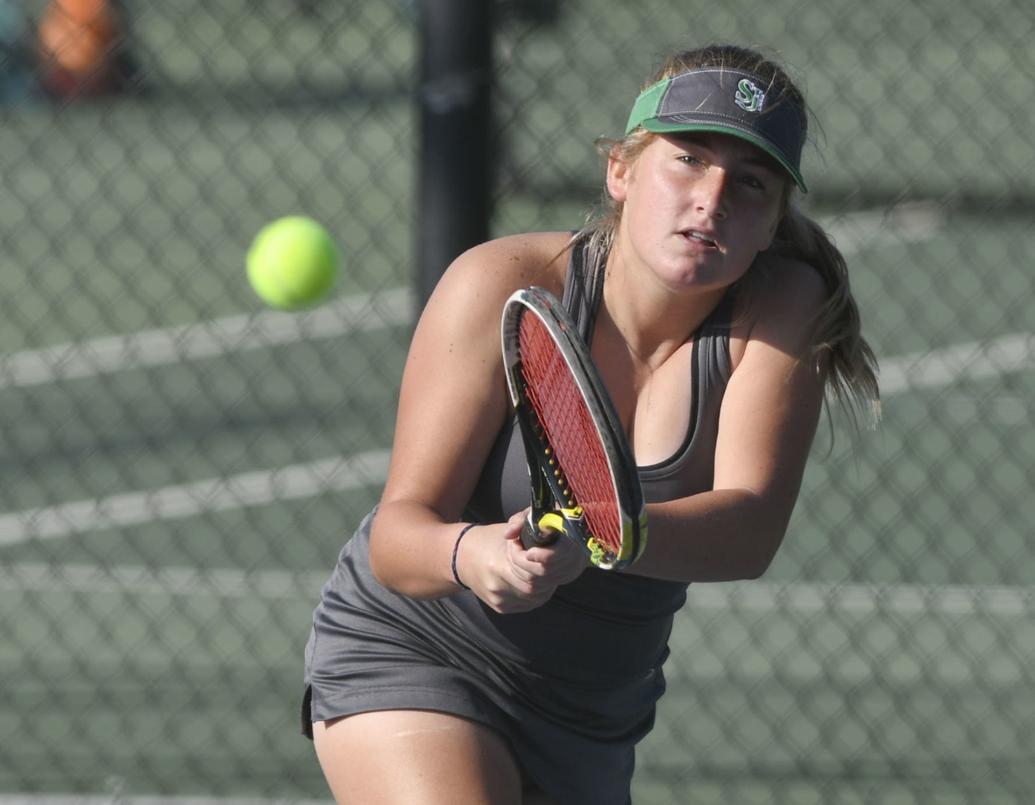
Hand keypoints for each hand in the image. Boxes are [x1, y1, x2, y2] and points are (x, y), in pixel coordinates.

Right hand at [457, 510, 586, 613]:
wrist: (461, 558)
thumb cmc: (488, 539)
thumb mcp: (507, 526)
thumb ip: (526, 522)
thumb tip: (547, 525)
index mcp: (498, 565)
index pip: (537, 571)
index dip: (547, 561)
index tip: (547, 552)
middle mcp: (497, 587)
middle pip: (537, 585)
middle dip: (548, 573)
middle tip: (553, 561)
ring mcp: (499, 601)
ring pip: (536, 598)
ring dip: (546, 584)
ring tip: (546, 570)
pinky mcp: (501, 608)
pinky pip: (528, 604)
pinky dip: (538, 593)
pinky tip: (537, 581)